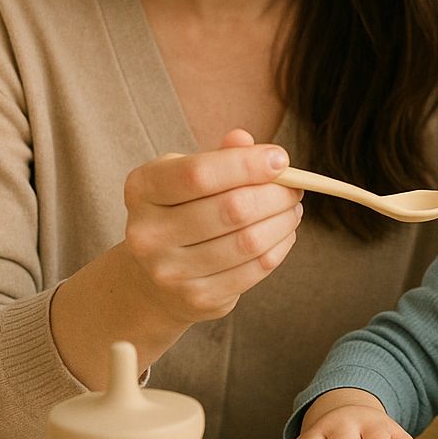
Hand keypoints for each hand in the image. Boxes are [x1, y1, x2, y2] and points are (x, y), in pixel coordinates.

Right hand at [122, 128, 302, 326]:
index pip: (198, 173)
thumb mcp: (187, 176)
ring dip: (283, 220)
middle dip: (276, 194)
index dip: (246, 164)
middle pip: (232, 208)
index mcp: (142, 189)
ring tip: (292, 208)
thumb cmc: (181, 212)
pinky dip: (280, 246)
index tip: (280, 159)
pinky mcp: (198, 298)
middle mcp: (148, 233)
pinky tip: (284, 233)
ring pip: (249, 241)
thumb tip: (244, 139)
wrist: (152, 279)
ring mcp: (170, 271)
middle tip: (295, 187)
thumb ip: (218, 157)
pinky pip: (256, 268)